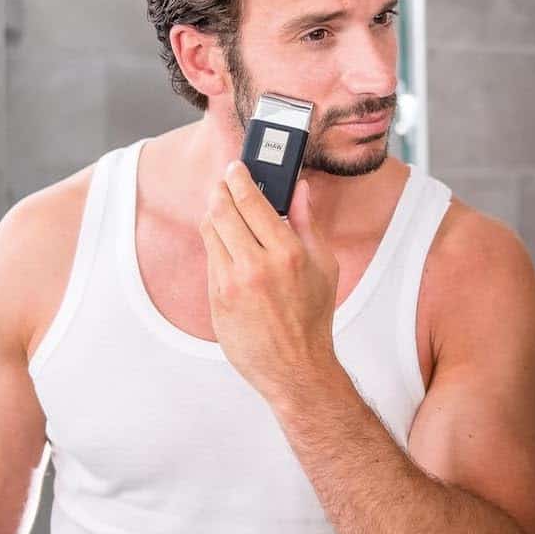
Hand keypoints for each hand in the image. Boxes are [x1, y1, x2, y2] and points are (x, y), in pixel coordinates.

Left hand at [198, 162, 340, 403]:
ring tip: (222, 207)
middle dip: (220, 190)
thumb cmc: (314, 316)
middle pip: (223, 210)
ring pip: (211, 231)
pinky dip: (216, 243)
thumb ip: (308, 223)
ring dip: (214, 213)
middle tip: (224, 182)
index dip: (240, 179)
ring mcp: (232, 283)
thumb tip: (300, 189)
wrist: (294, 366)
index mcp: (288, 253)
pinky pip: (210, 258)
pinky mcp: (217, 298)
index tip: (236, 167)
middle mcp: (256, 265)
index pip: (252, 201)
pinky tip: (225, 239)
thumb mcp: (323, 265)